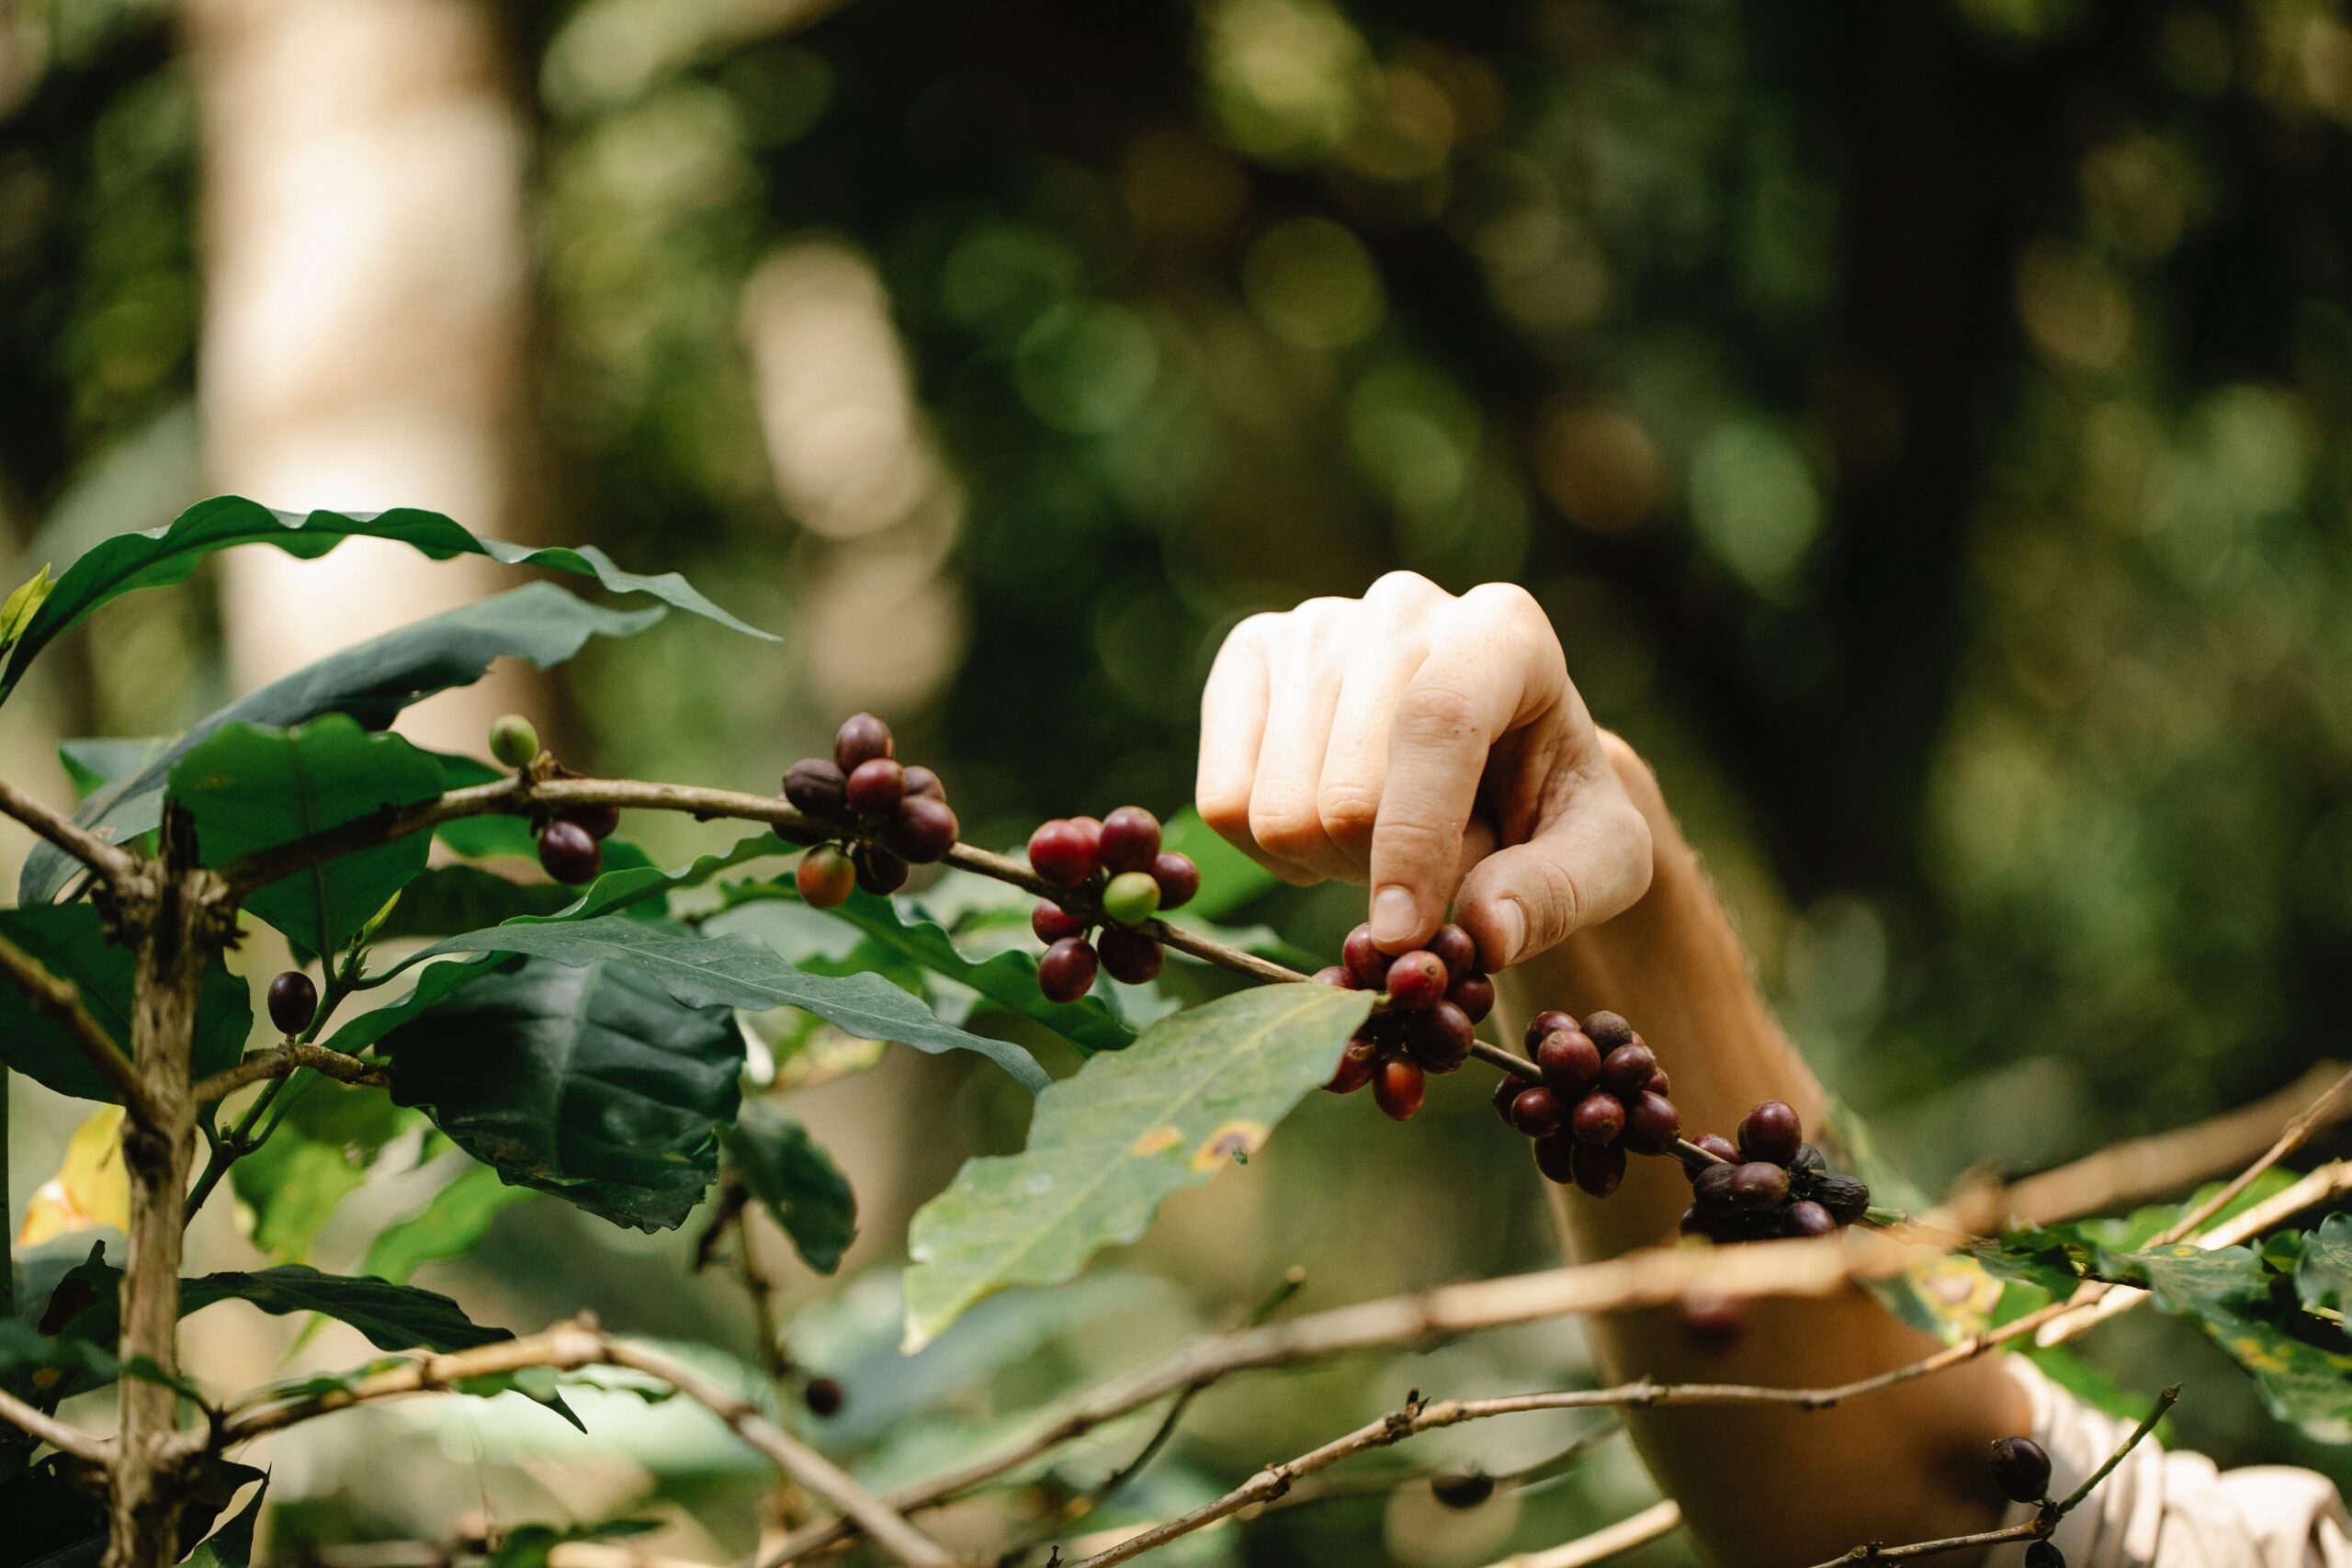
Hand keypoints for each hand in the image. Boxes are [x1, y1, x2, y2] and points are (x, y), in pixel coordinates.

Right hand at [1195, 573, 1652, 967]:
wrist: (1490, 766)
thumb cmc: (1548, 807)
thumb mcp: (1600, 859)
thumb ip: (1560, 894)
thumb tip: (1482, 930)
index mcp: (1504, 630)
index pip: (1438, 724)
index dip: (1416, 840)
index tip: (1405, 934)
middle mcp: (1403, 606)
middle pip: (1345, 793)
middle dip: (1385, 870)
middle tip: (1433, 865)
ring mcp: (1313, 623)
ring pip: (1276, 808)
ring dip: (1329, 863)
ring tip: (1386, 836)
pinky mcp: (1247, 655)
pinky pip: (1220, 803)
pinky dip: (1270, 850)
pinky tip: (1324, 822)